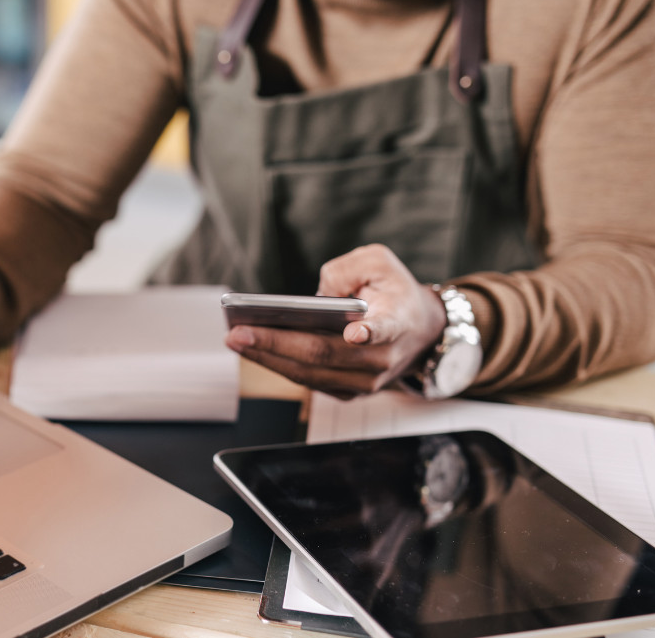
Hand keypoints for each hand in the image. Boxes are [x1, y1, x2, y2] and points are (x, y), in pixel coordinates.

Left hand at [224, 244, 446, 398]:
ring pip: (309, 374)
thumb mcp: (379, 262)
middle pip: (324, 355)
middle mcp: (382, 357)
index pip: (385, 328)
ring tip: (234, 340)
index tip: (356, 332)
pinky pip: (307, 380)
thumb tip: (316, 297)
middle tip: (238, 333)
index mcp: (397, 321)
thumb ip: (348, 269)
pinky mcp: (348, 391)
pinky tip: (250, 348)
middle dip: (276, 344)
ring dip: (267, 358)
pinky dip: (277, 364)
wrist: (420, 332)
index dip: (371, 332)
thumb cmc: (393, 291)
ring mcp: (365, 381)